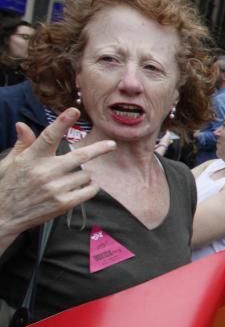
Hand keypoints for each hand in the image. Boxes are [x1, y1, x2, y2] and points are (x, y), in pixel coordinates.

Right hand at [0, 109, 115, 244]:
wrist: (2, 216)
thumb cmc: (7, 185)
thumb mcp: (9, 163)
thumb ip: (23, 144)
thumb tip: (22, 124)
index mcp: (31, 158)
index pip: (48, 136)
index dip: (62, 122)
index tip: (74, 110)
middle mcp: (45, 172)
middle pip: (80, 156)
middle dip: (99, 149)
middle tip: (112, 144)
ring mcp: (55, 188)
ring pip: (85, 174)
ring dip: (85, 174)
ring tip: (72, 177)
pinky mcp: (63, 203)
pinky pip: (88, 191)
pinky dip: (91, 187)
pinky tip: (84, 186)